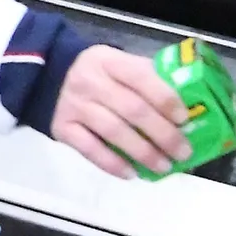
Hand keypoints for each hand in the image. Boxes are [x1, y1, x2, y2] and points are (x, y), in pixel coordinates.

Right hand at [48, 45, 192, 177]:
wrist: (48, 76)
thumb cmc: (98, 74)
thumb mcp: (119, 63)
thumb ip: (147, 78)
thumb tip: (187, 105)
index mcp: (110, 61)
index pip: (141, 77)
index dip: (165, 99)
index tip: (184, 119)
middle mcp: (90, 81)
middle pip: (132, 109)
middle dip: (162, 133)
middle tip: (183, 152)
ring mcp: (75, 105)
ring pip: (113, 131)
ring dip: (143, 153)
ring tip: (164, 167)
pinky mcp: (62, 127)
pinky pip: (90, 149)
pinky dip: (113, 164)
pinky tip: (132, 174)